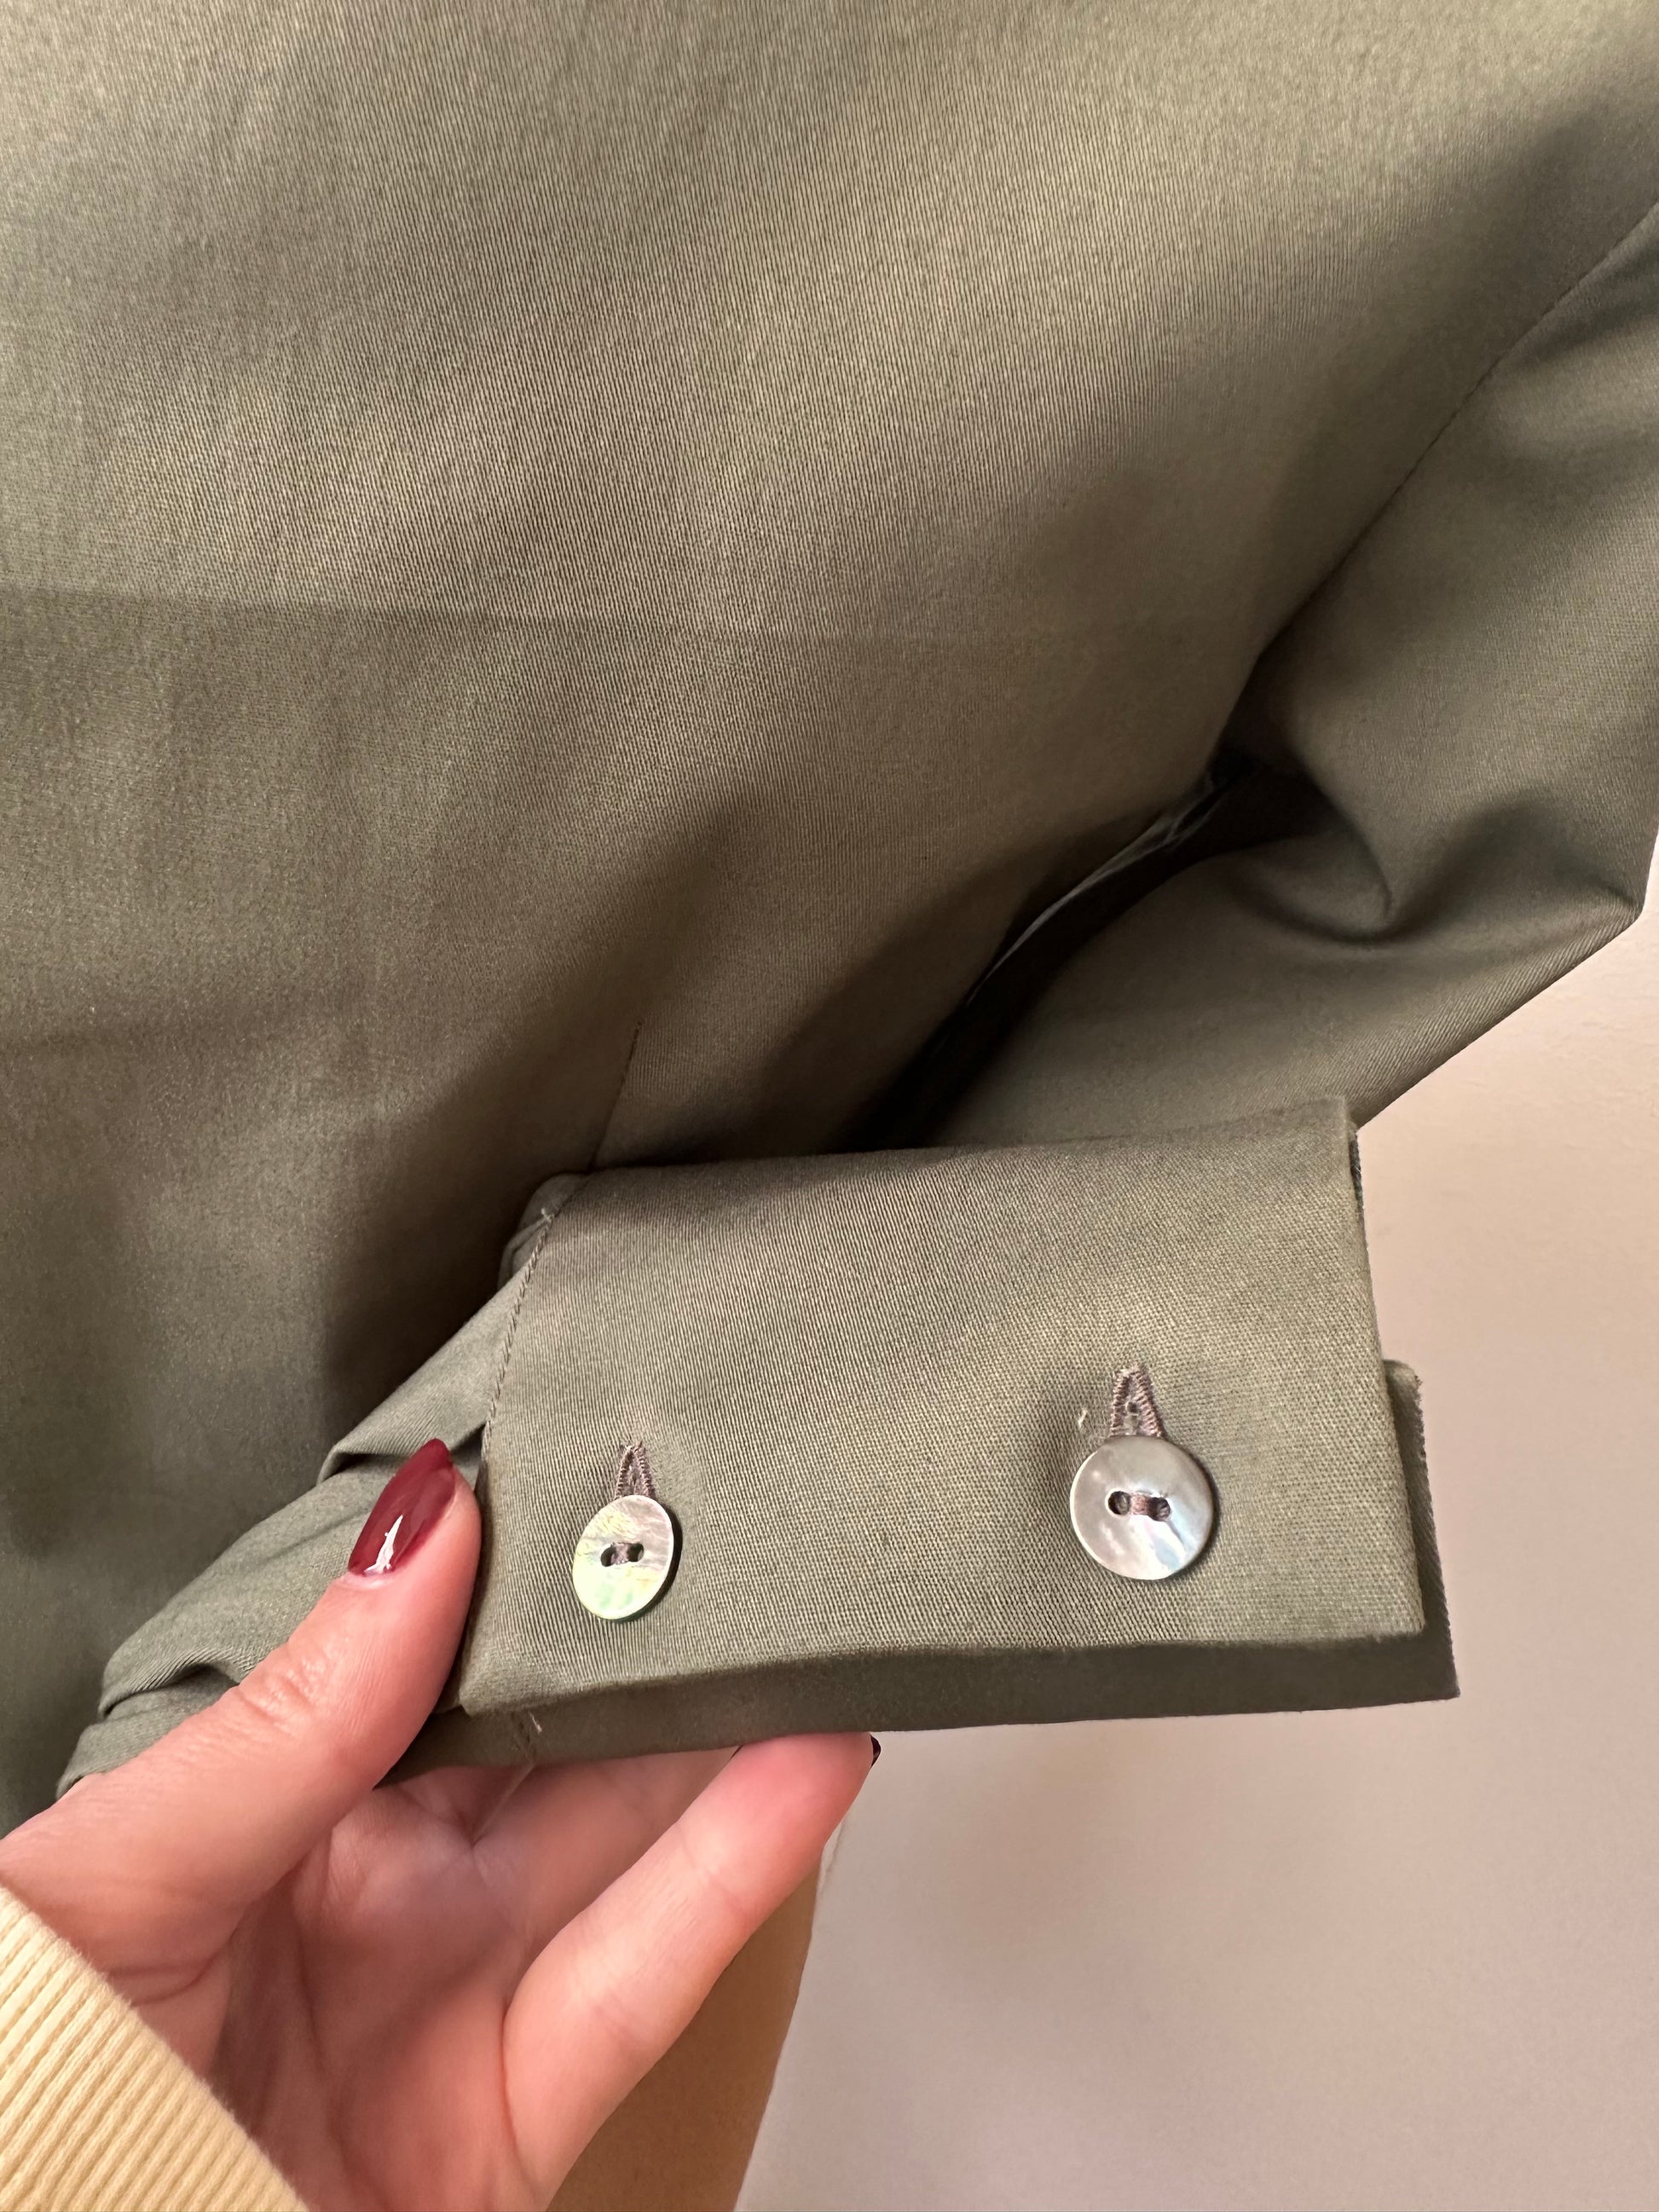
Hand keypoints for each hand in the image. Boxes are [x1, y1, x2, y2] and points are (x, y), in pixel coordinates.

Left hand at [0, 1443, 873, 2211]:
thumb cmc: (25, 2093)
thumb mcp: (121, 1868)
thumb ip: (290, 1715)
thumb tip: (424, 1528)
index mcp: (266, 1817)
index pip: (423, 1665)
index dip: (521, 1574)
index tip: (606, 1471)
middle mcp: (374, 1899)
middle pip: (546, 1746)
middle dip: (645, 1640)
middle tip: (742, 1529)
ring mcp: (450, 2007)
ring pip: (623, 1843)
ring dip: (728, 1735)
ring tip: (809, 1624)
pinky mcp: (515, 2126)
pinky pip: (642, 1981)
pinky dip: (739, 1873)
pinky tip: (806, 1769)